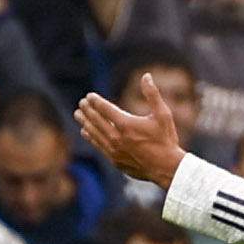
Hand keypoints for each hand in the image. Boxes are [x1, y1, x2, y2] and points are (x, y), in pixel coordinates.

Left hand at [75, 73, 194, 184]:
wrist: (166, 168)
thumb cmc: (166, 140)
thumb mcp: (163, 114)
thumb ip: (152, 94)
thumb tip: (146, 76)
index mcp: (126, 124)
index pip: (105, 109)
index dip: (96, 101)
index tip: (89, 96)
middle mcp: (116, 137)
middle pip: (96, 120)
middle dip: (87, 110)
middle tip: (81, 103)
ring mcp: (113, 150)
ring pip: (94, 133)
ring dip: (85, 122)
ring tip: (78, 114)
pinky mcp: (114, 160)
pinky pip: (98, 145)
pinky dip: (91, 137)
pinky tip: (86, 132)